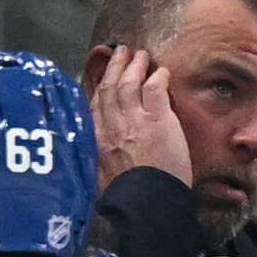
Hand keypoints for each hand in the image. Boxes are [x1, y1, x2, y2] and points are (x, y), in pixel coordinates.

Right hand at [90, 45, 191, 190]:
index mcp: (96, 140)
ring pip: (129, 84)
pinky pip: (154, 90)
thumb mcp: (101, 178)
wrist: (147, 203)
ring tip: (139, 55)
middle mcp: (112, 126)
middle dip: (114, 67)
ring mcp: (134, 121)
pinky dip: (157, 77)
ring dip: (134, 66)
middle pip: (109, 88)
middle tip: (119, 52)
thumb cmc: (128, 198)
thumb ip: (99, 159)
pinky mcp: (157, 120)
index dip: (99, 86)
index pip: (95, 105)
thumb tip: (98, 156)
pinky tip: (162, 71)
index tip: (102, 76)